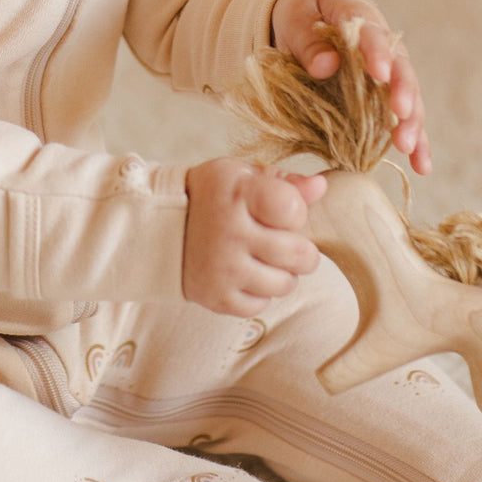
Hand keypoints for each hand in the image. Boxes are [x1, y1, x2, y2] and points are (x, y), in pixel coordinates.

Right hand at [182, 158, 324, 314]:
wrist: (160, 229)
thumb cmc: (211, 197)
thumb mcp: (241, 176)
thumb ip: (284, 181)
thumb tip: (321, 187)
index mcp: (238, 193)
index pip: (293, 208)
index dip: (295, 211)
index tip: (280, 211)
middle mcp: (229, 232)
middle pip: (300, 254)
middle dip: (301, 251)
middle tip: (283, 243)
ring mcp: (222, 268)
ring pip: (285, 284)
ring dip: (282, 274)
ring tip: (263, 259)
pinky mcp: (216, 297)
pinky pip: (260, 305)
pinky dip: (258, 294)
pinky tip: (245, 275)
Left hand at [270, 0, 431, 175]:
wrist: (307, 16)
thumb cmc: (302, 14)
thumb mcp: (296, 19)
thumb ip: (309, 41)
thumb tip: (326, 65)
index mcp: (360, 17)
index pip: (373, 34)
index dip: (378, 54)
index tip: (379, 74)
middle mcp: (383, 45)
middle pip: (400, 69)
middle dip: (403, 93)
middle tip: (401, 114)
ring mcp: (387, 72)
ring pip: (407, 97)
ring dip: (411, 123)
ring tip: (409, 147)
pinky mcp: (384, 96)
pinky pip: (401, 119)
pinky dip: (413, 141)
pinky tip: (421, 165)